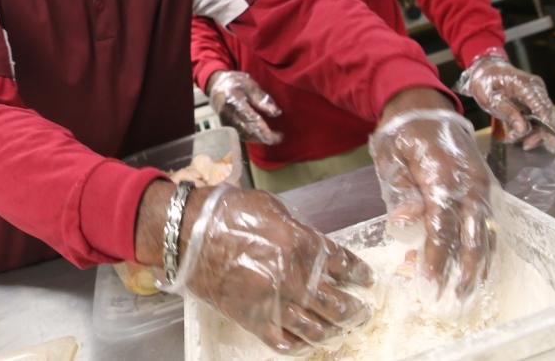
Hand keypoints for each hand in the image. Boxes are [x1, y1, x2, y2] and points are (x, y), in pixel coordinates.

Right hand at [170, 187, 372, 354]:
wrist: (188, 233)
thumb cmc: (227, 212)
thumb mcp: (271, 208)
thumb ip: (296, 227)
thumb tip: (310, 243)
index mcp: (301, 243)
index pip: (343, 264)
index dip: (359, 274)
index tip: (366, 280)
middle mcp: (294, 277)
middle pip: (336, 303)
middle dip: (354, 310)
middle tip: (362, 312)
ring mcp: (275, 302)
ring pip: (317, 328)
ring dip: (334, 330)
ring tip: (341, 330)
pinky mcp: (254, 320)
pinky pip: (286, 343)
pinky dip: (302, 346)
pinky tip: (309, 343)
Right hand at [207, 70, 282, 144]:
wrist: (215, 85)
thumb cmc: (235, 83)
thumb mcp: (250, 85)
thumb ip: (262, 99)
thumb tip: (276, 113)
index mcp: (235, 101)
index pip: (252, 119)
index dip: (265, 130)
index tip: (278, 135)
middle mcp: (228, 113)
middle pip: (248, 130)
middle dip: (264, 137)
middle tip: (278, 138)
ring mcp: (225, 121)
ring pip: (244, 135)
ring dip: (258, 138)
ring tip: (272, 137)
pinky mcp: (225, 125)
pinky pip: (239, 134)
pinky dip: (251, 137)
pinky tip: (260, 136)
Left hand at [370, 104, 495, 298]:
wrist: (424, 105)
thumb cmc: (403, 133)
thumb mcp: (391, 156)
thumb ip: (400, 191)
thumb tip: (404, 223)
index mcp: (443, 174)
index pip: (441, 226)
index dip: (436, 259)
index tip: (428, 286)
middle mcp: (470, 183)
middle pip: (472, 237)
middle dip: (463, 273)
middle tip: (449, 301)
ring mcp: (482, 186)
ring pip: (486, 234)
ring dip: (478, 267)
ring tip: (464, 295)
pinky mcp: (485, 188)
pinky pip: (489, 225)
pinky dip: (485, 250)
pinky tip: (478, 271)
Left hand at [456, 48, 554, 151]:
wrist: (484, 68)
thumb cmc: (485, 81)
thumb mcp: (489, 98)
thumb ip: (507, 112)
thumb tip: (524, 129)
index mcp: (526, 85)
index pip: (543, 108)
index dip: (548, 126)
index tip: (550, 142)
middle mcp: (536, 88)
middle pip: (548, 114)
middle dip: (541, 133)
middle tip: (526, 145)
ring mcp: (537, 93)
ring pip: (545, 116)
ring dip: (534, 131)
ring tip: (516, 140)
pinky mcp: (534, 98)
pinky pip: (538, 115)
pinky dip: (530, 126)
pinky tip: (516, 133)